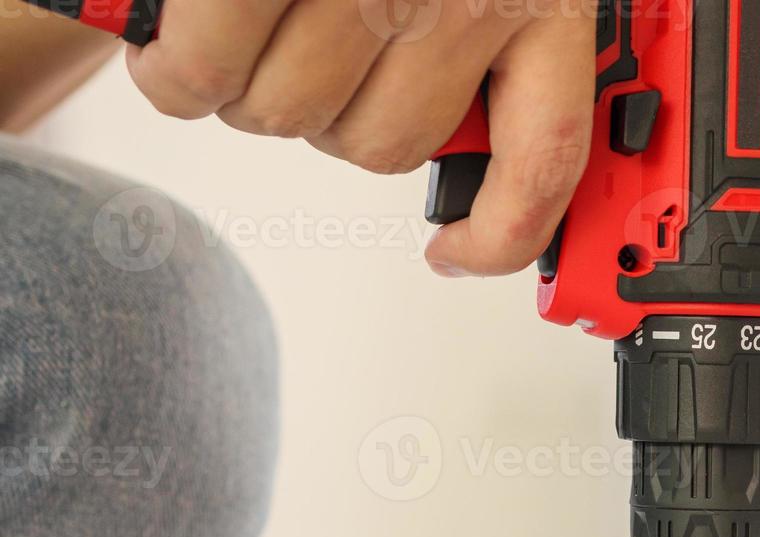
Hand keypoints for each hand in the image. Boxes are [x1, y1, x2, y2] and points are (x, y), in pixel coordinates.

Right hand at [126, 0, 595, 276]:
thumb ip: (492, 22)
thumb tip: (465, 119)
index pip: (546, 156)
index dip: (499, 231)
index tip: (457, 252)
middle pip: (383, 143)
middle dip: (328, 106)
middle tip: (300, 43)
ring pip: (293, 115)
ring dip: (247, 83)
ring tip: (236, 15)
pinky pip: (205, 73)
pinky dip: (177, 67)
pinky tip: (174, 35)